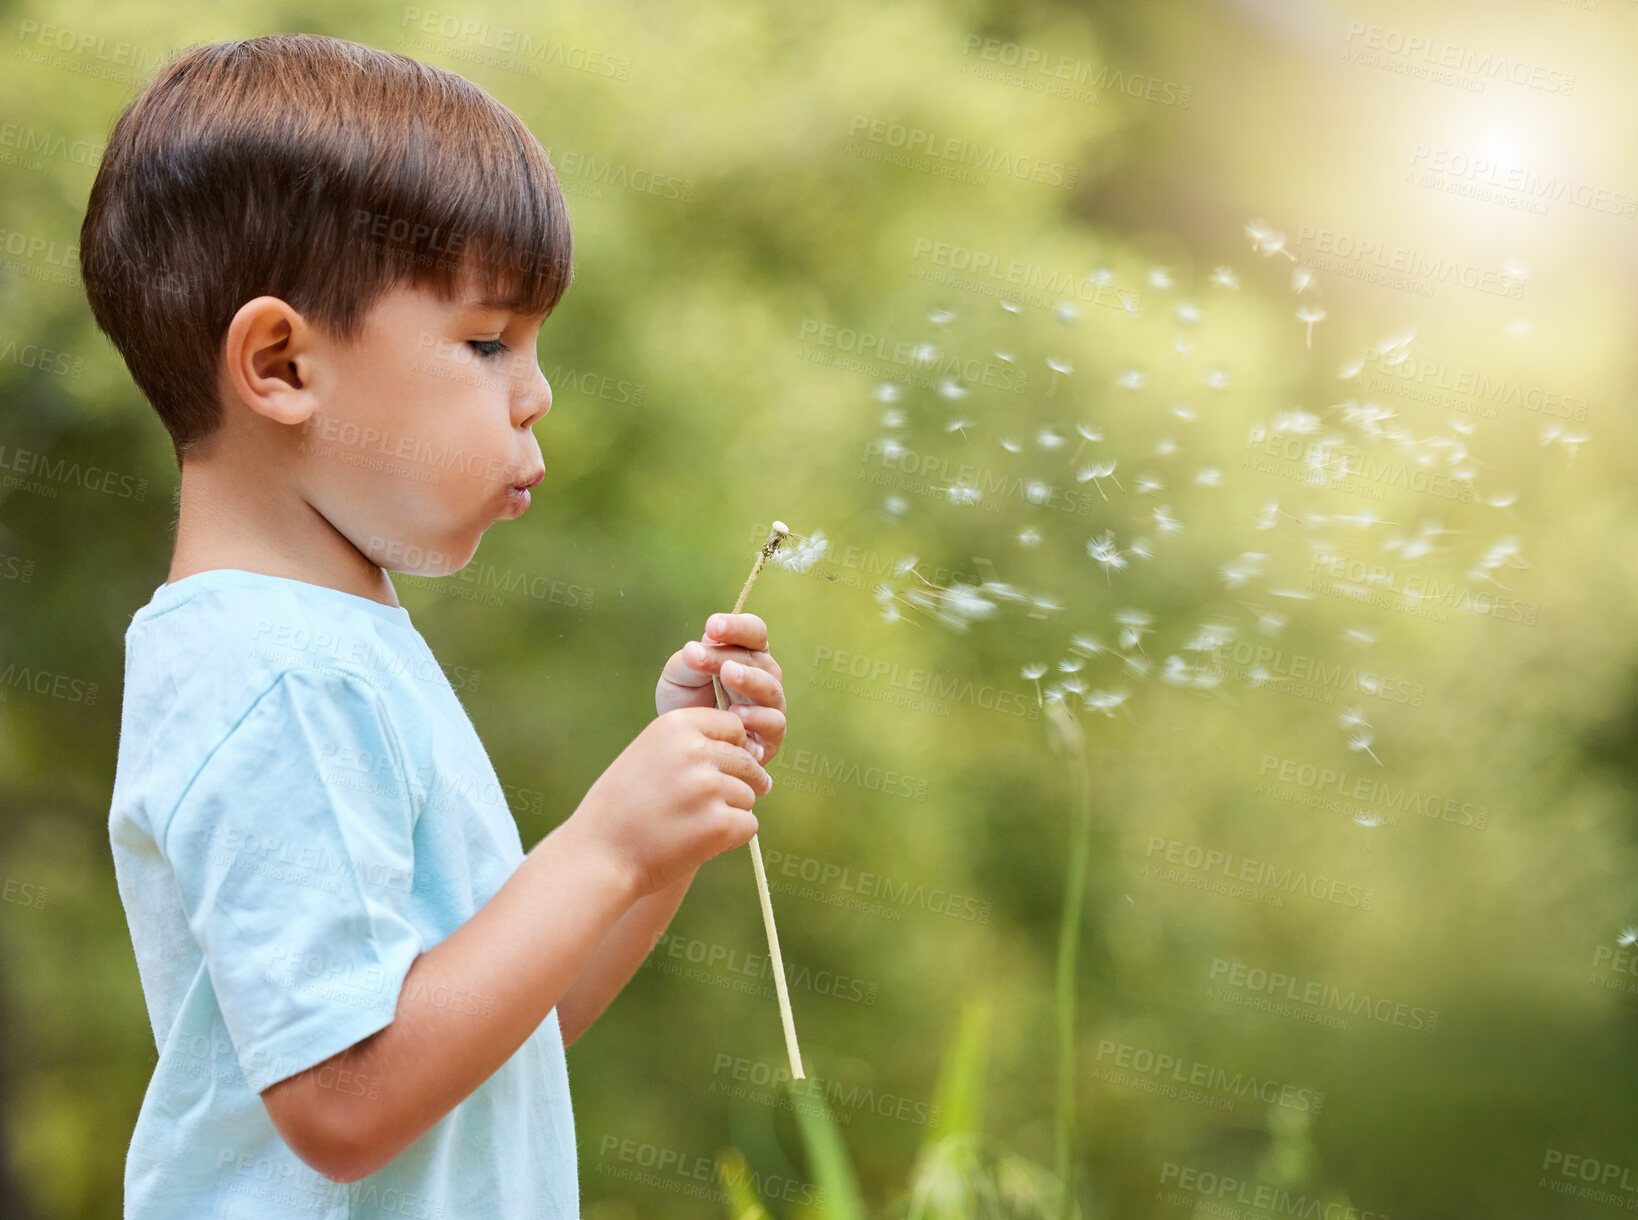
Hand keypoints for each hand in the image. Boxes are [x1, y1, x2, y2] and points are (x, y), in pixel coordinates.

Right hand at [571, 707, 770, 898]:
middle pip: (746, 761)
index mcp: (675, 725)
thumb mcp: (648, 754)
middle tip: (711, 805)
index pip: (733, 726)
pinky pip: (749, 825)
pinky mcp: (718, 824)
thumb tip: (754, 750)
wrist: (599, 855)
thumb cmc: (621, 808)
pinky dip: (733, 837)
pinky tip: (702, 842)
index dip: (734, 747)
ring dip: (731, 812)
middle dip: (738, 783)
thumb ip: (691, 745)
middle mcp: (694, 751)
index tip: (721, 767)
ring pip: (749, 795)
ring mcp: (707, 787)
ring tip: (693, 825)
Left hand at [655, 612, 787, 765]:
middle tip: (706, 654)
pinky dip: (758, 718)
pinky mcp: (770, 736)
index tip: (711, 626)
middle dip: (732, 655)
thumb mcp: (678, 676)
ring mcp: (770, 707)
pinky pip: (774, 724)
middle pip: (760, 660)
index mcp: (747, 653)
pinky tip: (735, 715)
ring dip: (751, 680)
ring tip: (727, 675)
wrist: (683, 742)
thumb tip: (698, 646)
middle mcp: (764, 677)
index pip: (753, 631)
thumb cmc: (685, 701)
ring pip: (771, 689)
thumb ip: (690, 660)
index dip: (736, 627)